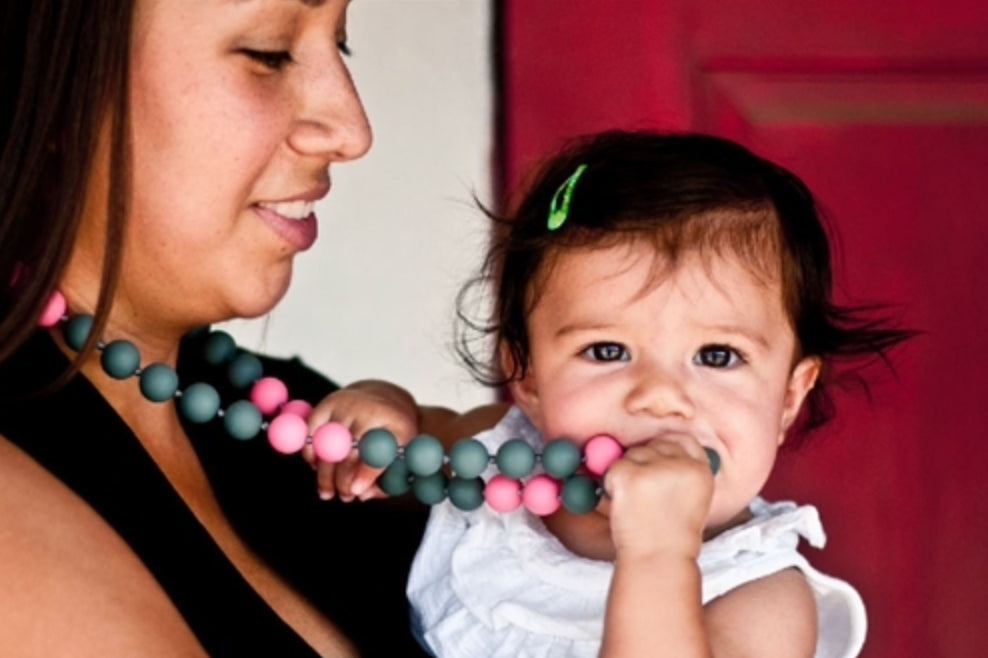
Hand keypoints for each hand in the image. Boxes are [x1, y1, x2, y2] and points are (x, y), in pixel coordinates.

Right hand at [304, 380, 418, 500]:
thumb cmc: (393, 434)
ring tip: (327, 491)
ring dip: (324, 473)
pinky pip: (311, 432)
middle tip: (344, 497)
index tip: (355, 492)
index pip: (378, 452)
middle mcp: (370, 410)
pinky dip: (310, 453)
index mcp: (395, 424)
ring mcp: (347, 405)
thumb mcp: (402, 455)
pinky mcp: (327, 403)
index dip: (365, 473)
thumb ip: (387, 479)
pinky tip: (317, 466)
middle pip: (349, 452)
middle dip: (342, 481)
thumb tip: (361, 495)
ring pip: (327, 446)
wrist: (384, 398)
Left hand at [603, 433, 713, 560]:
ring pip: (631, 455)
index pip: (684, 440)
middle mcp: (682, 466)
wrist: (658, 561)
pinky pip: (614, 468)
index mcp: (701, 472)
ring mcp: (655, 469)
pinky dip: (611, 484)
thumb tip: (659, 450)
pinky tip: (623, 505)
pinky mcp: (630, 475)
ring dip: (627, 473)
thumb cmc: (672, 537)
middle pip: (654, 445)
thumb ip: (682, 474)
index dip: (667, 447)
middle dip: (643, 462)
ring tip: (637, 505)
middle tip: (642, 494)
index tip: (656, 460)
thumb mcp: (692, 501)